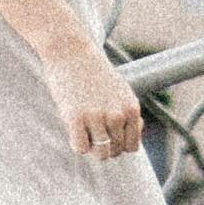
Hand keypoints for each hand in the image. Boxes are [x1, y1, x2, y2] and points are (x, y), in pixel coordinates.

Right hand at [30, 26, 148, 165]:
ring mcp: (96, 117)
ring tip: (83, 131)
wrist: (71, 50)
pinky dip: (77, 144)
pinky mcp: (75, 118)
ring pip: (101, 154)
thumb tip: (132, 144)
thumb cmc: (94, 72)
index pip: (131, 146)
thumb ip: (128, 116)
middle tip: (92, 131)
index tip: (107, 134)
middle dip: (104, 146)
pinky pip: (80, 148)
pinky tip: (73, 130)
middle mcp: (117, 114)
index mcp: (131, 108)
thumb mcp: (120, 91)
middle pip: (115, 151)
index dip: (119, 144)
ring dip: (91, 147)